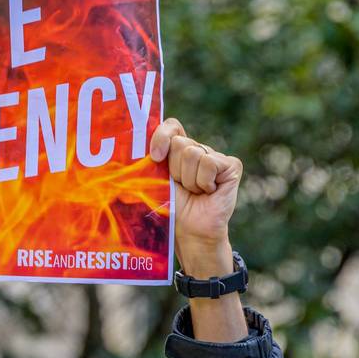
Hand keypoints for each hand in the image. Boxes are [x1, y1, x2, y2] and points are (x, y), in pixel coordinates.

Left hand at [150, 118, 242, 275]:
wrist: (192, 231)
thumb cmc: (173, 209)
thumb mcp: (155, 182)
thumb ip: (148, 164)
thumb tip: (126, 156)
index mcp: (178, 151)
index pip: (172, 126)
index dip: (162, 136)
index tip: (156, 158)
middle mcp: (198, 149)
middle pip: (180, 143)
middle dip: (175, 170)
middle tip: (182, 187)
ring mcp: (216, 156)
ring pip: (193, 154)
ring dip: (189, 180)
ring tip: (195, 192)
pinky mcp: (231, 165)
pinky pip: (209, 162)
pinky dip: (204, 182)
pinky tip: (209, 192)